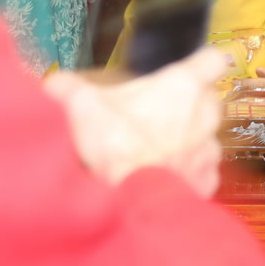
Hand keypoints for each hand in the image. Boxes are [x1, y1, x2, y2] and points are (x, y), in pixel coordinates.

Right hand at [41, 46, 231, 195]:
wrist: (130, 206)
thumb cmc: (115, 149)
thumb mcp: (83, 108)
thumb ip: (68, 88)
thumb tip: (51, 82)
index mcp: (184, 86)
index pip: (213, 59)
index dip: (204, 62)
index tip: (194, 66)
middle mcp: (205, 115)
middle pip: (210, 98)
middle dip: (192, 102)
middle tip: (161, 110)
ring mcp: (209, 150)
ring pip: (208, 136)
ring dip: (191, 138)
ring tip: (161, 147)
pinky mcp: (206, 182)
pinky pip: (204, 170)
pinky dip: (190, 171)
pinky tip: (168, 175)